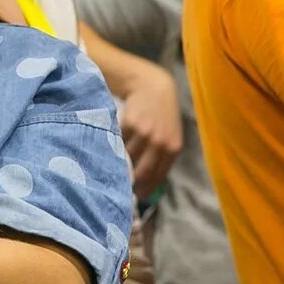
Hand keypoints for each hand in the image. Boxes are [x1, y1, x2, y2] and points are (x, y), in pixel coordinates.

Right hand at [119, 63, 182, 199]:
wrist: (154, 88)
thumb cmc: (162, 115)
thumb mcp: (169, 135)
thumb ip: (162, 156)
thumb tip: (148, 183)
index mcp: (173, 148)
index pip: (158, 177)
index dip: (145, 189)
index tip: (136, 196)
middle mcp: (160, 142)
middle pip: (141, 171)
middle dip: (131, 181)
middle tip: (121, 185)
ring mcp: (144, 133)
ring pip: (127, 157)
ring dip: (119, 162)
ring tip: (112, 164)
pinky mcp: (129, 123)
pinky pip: (118, 142)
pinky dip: (113, 145)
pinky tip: (110, 144)